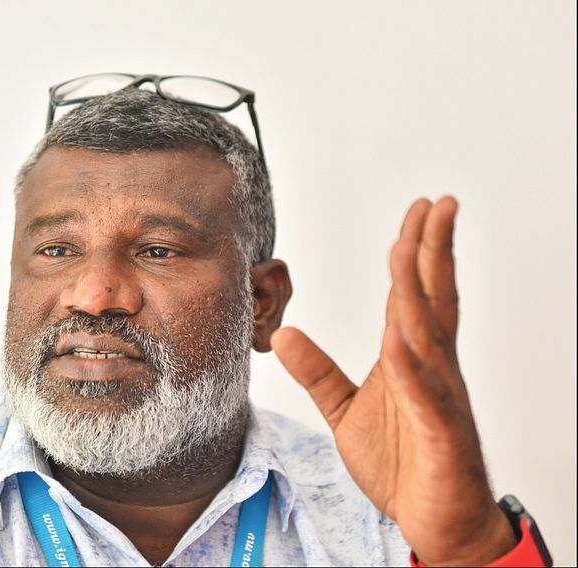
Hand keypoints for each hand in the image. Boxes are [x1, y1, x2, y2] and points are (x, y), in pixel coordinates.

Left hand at [271, 197, 515, 565]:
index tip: (417, 213)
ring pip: (430, 338)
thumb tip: (285, 334)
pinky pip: (426, 399)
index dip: (414, 254)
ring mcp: (439, 400)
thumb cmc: (403, 461)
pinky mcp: (441, 437)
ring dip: (418, 293)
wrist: (435, 520)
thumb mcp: (345, 410)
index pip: (412, 296)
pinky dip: (413, 369)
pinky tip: (401, 340)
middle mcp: (430, 370)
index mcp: (410, 360)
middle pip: (432, 301)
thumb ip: (319, 372)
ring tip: (409, 250)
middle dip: (432, 251)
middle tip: (436, 204)